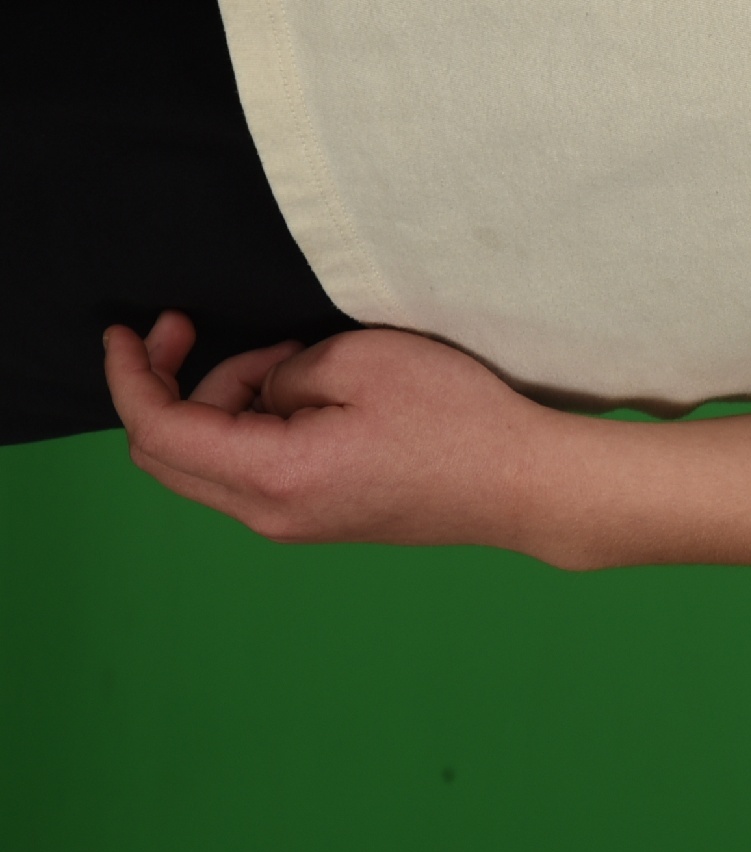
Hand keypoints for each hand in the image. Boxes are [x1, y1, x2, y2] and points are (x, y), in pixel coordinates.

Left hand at [105, 312, 579, 556]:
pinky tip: (298, 392)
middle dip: (165, 386)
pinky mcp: (319, 517)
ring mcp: (292, 523)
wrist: (523, 486)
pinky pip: (248, 471)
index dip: (129, 377)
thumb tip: (266, 389)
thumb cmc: (457, 420)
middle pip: (166, 456)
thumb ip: (284, 371)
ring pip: (208, 461)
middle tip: (186, 328)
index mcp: (272, 475)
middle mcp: (268, 513)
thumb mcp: (362, 362)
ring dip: (221, 401)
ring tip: (288, 355)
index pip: (158, 431)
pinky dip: (249, 425)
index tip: (126, 331)